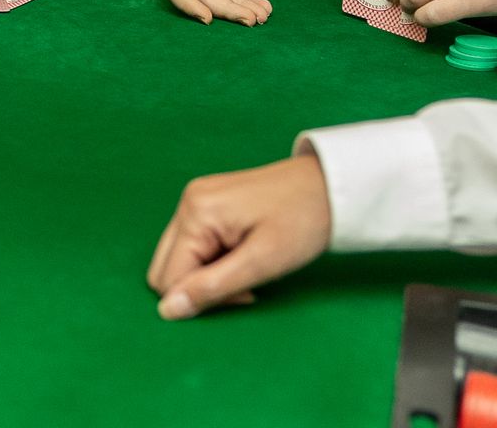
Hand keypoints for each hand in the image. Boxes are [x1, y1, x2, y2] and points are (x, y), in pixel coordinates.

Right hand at [146, 154, 332, 319]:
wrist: (330, 187)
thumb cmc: (301, 223)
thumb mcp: (261, 263)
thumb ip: (211, 287)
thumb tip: (167, 311)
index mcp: (196, 214)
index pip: (168, 278)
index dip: (202, 298)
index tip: (245, 294)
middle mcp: (186, 203)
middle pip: (166, 267)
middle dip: (200, 287)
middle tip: (245, 285)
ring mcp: (195, 200)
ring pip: (179, 258)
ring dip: (208, 275)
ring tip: (248, 268)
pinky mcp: (207, 203)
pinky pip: (193, 244)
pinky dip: (213, 260)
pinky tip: (243, 255)